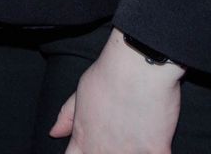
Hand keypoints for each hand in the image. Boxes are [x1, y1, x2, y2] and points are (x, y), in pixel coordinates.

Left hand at [50, 28, 183, 153]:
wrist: (138, 66)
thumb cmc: (107, 75)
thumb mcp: (79, 93)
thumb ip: (67, 117)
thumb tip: (54, 133)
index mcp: (84, 139)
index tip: (91, 147)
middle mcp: (104, 151)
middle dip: (106, 152)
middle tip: (115, 136)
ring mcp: (130, 153)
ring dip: (131, 152)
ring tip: (132, 134)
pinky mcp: (156, 151)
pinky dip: (157, 151)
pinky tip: (156, 142)